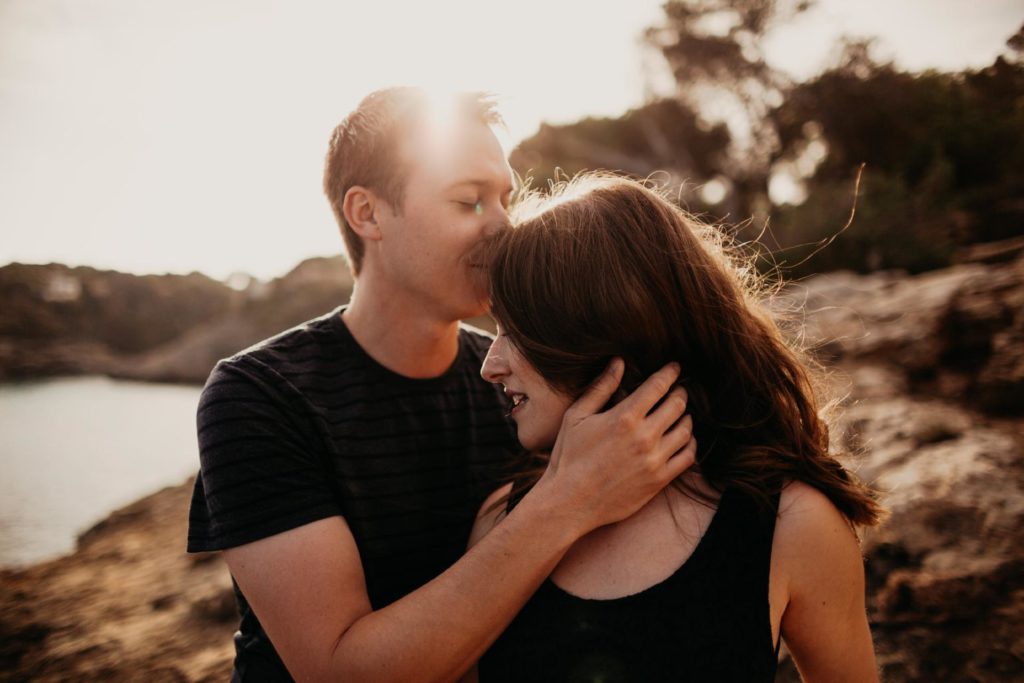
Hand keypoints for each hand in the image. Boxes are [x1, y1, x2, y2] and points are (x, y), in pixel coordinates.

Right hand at [537, 359, 695, 534]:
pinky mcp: (659, 480)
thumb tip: (618, 362)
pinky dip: (690, 444)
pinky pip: (687, 457)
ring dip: (686, 417)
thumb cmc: (568, 457)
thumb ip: (600, 388)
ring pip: (686, 430)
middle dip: (680, 392)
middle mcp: (644, 437)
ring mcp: (654, 460)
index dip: (670, 372)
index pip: (659, 386)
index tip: (675, 367)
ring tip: (681, 414)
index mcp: (624, 417)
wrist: (569, 502)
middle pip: (677, 405)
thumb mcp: (577, 417)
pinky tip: (682, 440)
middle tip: (678, 390)